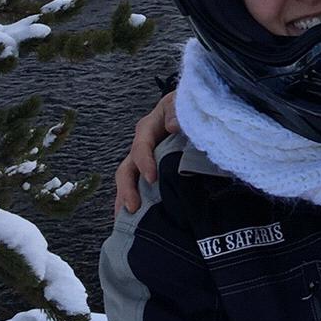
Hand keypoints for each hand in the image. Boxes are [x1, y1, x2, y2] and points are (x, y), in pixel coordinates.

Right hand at [114, 92, 177, 213]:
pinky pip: (139, 185)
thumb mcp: (181, 100)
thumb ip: (177, 110)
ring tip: (125, 220)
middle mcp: (142, 145)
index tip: (152, 178)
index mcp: (148, 128)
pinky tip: (134, 218)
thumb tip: (172, 126)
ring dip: (125, 199)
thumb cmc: (186, 103)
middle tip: (133, 207)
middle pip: (127, 168)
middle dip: (127, 188)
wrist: (195, 107)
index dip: (144, 162)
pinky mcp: (152, 168)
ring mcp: (146, 158)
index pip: (141, 147)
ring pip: (129, 180)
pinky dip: (134, 200)